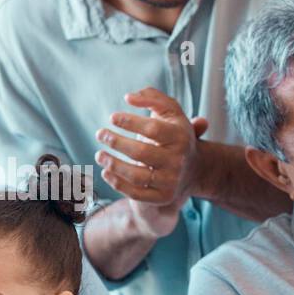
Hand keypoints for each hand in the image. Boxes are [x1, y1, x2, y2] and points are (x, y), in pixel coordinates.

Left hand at [95, 88, 206, 207]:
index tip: (112, 118)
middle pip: (141, 152)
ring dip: (113, 165)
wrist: (193, 168)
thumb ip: (153, 98)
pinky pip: (136, 193)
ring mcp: (170, 181)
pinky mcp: (162, 197)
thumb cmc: (174, 134)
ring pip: (136, 176)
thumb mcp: (171, 112)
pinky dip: (117, 183)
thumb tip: (129, 97)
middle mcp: (178, 160)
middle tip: (100, 134)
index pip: (152, 129)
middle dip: (116, 142)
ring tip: (99, 155)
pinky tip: (105, 172)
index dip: (129, 122)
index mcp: (181, 136)